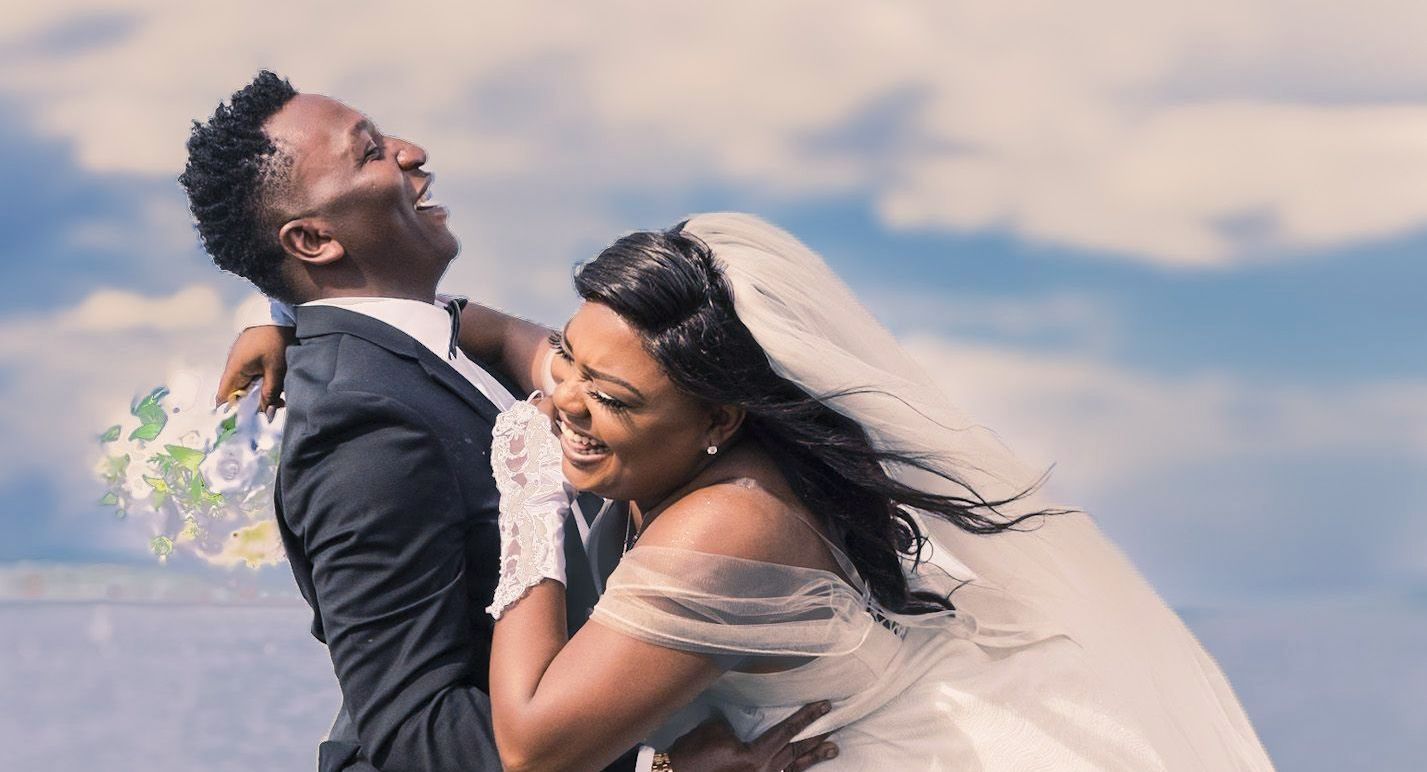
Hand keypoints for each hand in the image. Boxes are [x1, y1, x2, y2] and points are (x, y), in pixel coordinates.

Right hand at [214, 325, 295, 418]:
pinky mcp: (248, 354)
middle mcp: (233, 364)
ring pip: (247, 383)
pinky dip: (262, 380)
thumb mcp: (276, 370)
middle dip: (255, 401)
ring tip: (280, 395)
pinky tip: (277, 382)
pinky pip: (251, 373)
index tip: (245, 420)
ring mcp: (240, 358)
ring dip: (261, 391)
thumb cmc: (276, 340)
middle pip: (238, 392)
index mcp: (234, 368)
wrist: (282, 315)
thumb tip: (266, 414)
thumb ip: (270, 393)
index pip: (224, 395)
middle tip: (276, 405)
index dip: (233, 409)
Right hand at [667, 701, 837, 770]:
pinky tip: (799, 767)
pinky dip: (791, 770)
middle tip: (835, 731)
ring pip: (791, 769)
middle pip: (795, 753)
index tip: (824, 706)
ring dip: (811, 759)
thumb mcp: (716, 731)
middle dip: (816, 740)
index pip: (787, 732)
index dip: (807, 717)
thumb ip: (738, 729)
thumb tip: (747, 731)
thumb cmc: (693, 753)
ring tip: (832, 751)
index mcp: (755, 757)